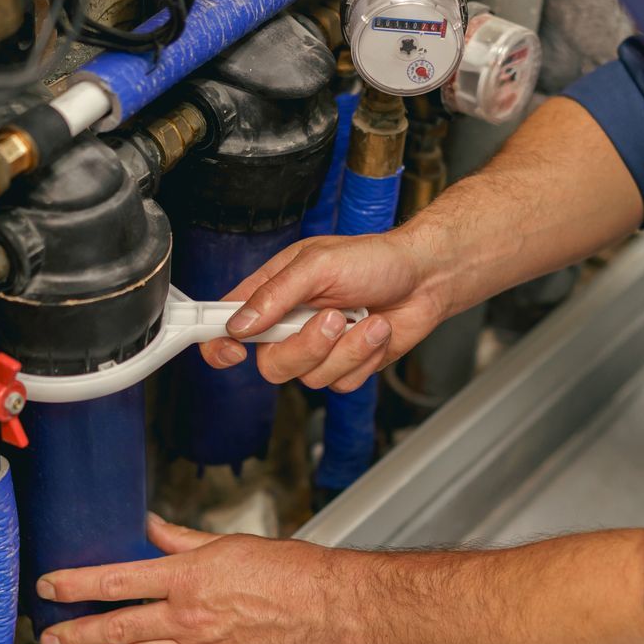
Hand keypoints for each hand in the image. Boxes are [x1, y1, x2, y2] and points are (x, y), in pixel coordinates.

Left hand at [36, 516, 359, 643]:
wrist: (326, 608)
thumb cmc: (289, 572)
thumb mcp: (227, 542)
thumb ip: (180, 539)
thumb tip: (149, 528)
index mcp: (188, 578)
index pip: (115, 582)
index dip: (75, 584)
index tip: (52, 585)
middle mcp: (187, 618)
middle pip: (115, 629)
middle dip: (75, 634)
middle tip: (50, 637)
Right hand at [198, 231, 446, 390]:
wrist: (425, 277)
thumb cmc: (374, 259)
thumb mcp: (319, 264)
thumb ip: (276, 294)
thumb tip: (240, 324)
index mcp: (273, 293)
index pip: (227, 324)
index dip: (218, 343)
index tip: (230, 350)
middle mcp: (290, 324)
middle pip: (271, 364)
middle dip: (306, 346)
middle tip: (333, 317)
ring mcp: (319, 348)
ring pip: (310, 378)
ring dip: (346, 348)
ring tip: (365, 317)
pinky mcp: (346, 366)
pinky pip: (342, 384)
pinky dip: (364, 357)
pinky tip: (376, 331)